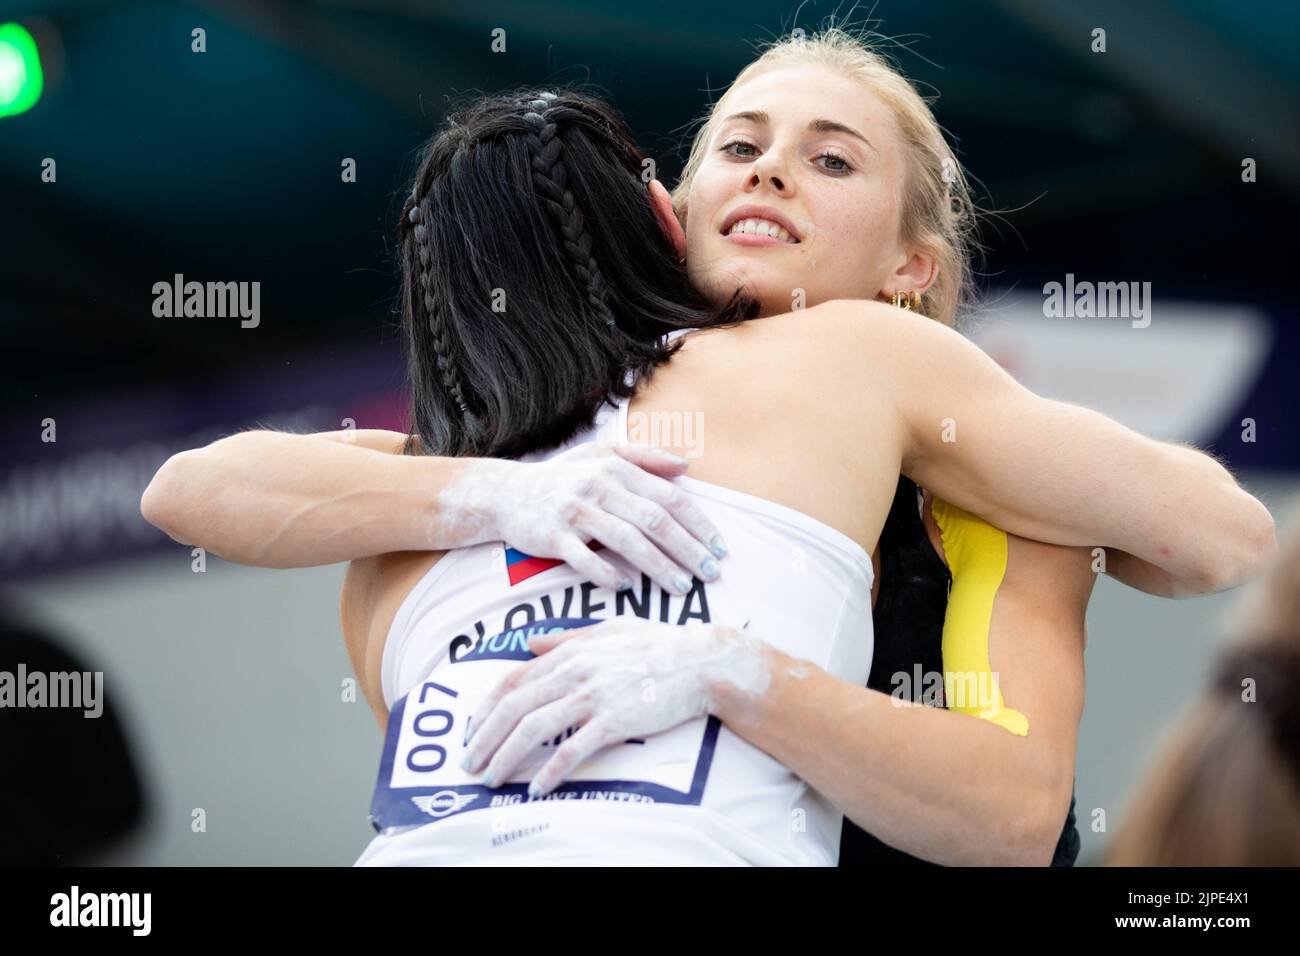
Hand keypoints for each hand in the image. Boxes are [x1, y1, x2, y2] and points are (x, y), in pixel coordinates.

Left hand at [460, 618, 768, 797]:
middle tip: (468, 763)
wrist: (699, 662)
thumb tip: (528, 644)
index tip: (471, 730)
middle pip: (515, 707)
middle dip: (484, 738)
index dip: (485, 708)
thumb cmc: (657, 644)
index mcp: (569, 652)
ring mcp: (594, 697)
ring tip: (490, 778)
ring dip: (506, 756)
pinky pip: (573, 750)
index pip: (513, 680)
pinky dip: (550, 771)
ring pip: (534, 728)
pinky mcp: (615, 722)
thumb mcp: (606, 629)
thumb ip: (564, 638)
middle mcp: (575, 672)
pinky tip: (536, 788)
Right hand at [464, 444, 727, 595]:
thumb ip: (644, 458)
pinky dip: (607, 573)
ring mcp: (575, 512)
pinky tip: (628, 588)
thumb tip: (685, 467)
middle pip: (653, 520)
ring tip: (681, 587)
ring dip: (658, 566)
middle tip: (710, 574)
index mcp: (617, 469)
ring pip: (626, 541)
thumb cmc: (563, 478)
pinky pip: (585, 559)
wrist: (505, 493)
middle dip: (687, 549)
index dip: (698, 524)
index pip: (668, 497)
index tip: (719, 549)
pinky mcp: (552, 536)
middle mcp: (599, 487)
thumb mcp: (601, 456)